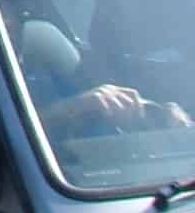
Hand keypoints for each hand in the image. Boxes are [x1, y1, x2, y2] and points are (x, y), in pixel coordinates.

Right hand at [59, 85, 189, 130]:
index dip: (139, 105)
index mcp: (114, 90)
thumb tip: (140, 116)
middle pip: (128, 100)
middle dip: (130, 113)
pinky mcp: (94, 95)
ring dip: (120, 115)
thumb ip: (122, 110)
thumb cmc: (91, 113)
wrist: (71, 111)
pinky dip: (108, 111)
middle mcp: (109, 88)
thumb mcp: (110, 110)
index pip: (134, 93)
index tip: (140, 117)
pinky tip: (107, 117)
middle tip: (127, 124)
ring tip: (117, 122)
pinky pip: (106, 103)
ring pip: (119, 103)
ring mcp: (101, 91)